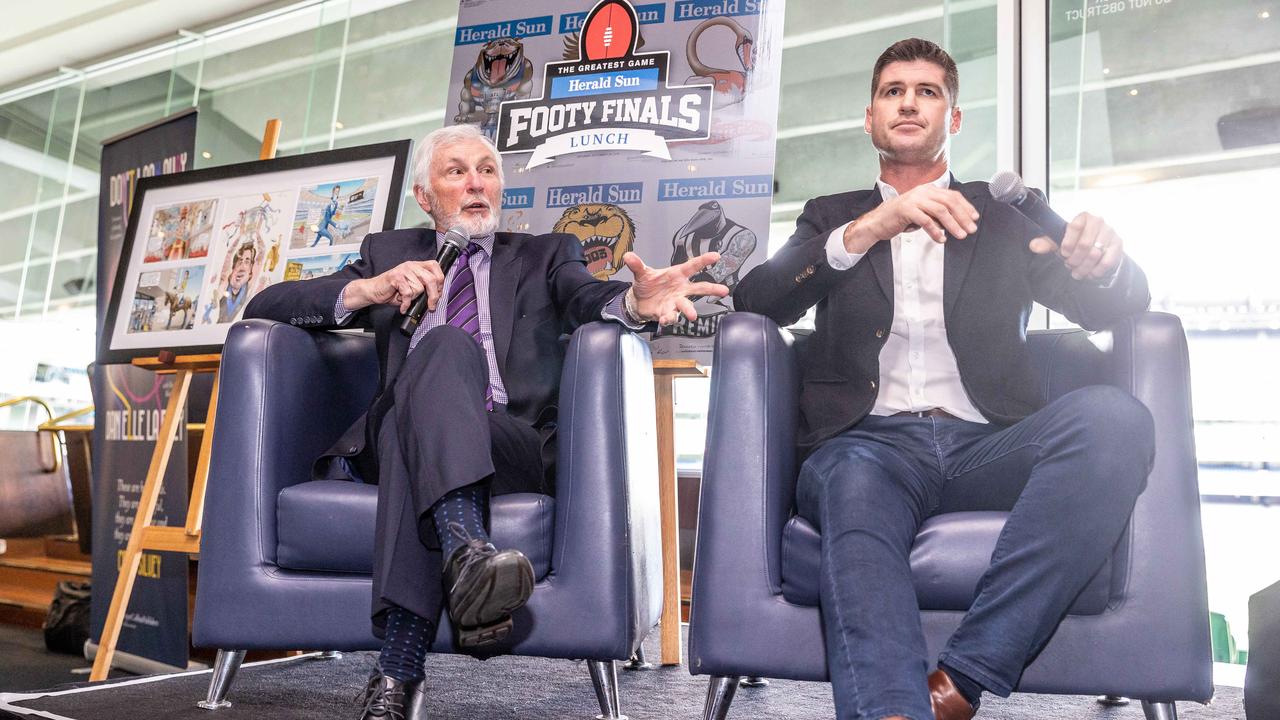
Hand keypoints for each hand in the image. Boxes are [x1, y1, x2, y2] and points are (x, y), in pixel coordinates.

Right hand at [347, 260, 444, 312]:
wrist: (374, 291)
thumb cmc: (393, 291)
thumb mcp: (412, 288)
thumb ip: (424, 288)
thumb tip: (436, 297)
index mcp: (417, 266)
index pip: (435, 267)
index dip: (440, 282)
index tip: (438, 294)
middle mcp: (411, 265)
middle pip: (431, 279)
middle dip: (434, 296)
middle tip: (431, 306)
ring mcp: (403, 270)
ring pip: (419, 288)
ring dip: (413, 298)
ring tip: (405, 299)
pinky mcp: (396, 277)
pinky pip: (408, 293)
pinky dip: (406, 303)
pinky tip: (402, 305)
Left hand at [624, 251, 729, 324]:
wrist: (639, 301)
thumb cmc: (647, 285)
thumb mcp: (642, 273)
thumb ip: (637, 265)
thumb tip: (628, 256)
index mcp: (677, 275)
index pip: (692, 266)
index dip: (704, 260)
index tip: (716, 256)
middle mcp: (680, 289)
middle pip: (699, 288)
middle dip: (712, 289)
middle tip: (723, 290)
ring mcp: (675, 302)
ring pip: (686, 305)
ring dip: (689, 310)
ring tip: (692, 315)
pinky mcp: (668, 312)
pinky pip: (671, 316)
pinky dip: (669, 318)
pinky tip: (665, 318)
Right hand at [845, 184, 979, 253]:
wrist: (878, 222)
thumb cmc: (900, 218)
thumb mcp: (922, 212)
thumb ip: (937, 213)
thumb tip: (957, 221)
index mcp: (928, 190)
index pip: (952, 196)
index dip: (966, 207)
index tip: (974, 218)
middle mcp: (922, 191)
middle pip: (949, 202)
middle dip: (963, 217)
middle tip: (970, 229)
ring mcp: (914, 199)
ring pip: (940, 211)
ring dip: (953, 224)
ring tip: (960, 235)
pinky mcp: (906, 210)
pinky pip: (926, 220)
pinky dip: (936, 231)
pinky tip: (941, 239)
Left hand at [1028, 212, 1121, 279]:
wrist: (1097, 247)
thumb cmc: (1075, 242)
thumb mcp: (1059, 241)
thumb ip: (1046, 242)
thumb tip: (1033, 246)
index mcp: (1083, 217)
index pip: (1074, 228)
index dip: (1067, 244)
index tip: (1063, 253)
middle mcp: (1099, 221)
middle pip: (1085, 245)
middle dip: (1074, 260)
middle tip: (1069, 265)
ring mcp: (1110, 232)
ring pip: (1095, 254)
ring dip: (1084, 267)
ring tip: (1077, 272)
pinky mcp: (1118, 244)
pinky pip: (1107, 261)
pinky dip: (1096, 271)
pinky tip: (1090, 274)